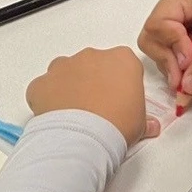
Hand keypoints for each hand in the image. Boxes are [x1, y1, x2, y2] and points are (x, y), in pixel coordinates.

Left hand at [26, 46, 158, 145]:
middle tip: (100, 108)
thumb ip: (144, 118)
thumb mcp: (140, 123)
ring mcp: (62, 66)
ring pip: (67, 72)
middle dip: (95, 82)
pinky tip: (58, 117)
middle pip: (94, 65)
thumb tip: (149, 125)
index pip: (124, 65)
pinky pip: (45, 88)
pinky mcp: (41, 81)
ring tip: (77, 113)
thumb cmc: (117, 124)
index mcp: (121, 60)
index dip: (123, 83)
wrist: (83, 136)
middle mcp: (90, 56)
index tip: (122, 99)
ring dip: (71, 87)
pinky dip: (50, 99)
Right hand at [139, 0, 191, 109]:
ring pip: (167, 55)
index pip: (158, 25)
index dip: (172, 48)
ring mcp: (184, 25)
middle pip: (155, 41)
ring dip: (185, 77)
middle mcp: (177, 8)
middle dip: (173, 67)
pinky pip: (182, 61)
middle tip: (189, 87)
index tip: (191, 64)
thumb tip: (187, 87)